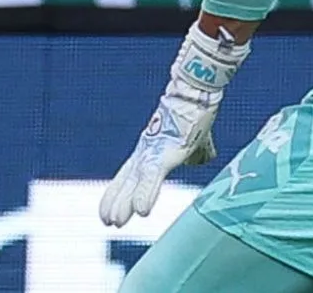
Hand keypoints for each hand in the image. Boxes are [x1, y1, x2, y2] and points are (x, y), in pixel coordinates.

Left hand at [99, 23, 249, 226]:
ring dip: (125, 201)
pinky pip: (153, 176)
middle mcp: (146, 151)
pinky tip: (142, 211)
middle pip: (127, 179)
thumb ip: (198, 153)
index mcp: (150, 149)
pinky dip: (146, 193)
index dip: (118, 193)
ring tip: (115, 221)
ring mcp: (154, 151)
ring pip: (136, 181)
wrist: (198, 91)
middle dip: (117, 200)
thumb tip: (204, 159)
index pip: (128, 175)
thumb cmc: (197, 112)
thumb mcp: (197, 141)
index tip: (107, 214)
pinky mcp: (165, 152)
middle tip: (108, 221)